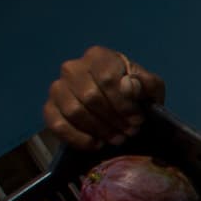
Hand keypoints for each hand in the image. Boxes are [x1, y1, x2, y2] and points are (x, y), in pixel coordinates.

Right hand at [43, 48, 165, 149]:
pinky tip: (97, 144)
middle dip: (114, 119)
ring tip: (118, 139)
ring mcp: (57, 88)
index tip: (138, 120)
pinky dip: (78, 139)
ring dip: (99, 130)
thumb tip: (129, 85)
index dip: (124, 103)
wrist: (116, 105)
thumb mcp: (150, 87)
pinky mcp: (49, 108)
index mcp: (98, 56)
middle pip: (90, 97)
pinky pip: (57, 125)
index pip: (107, 79)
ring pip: (75, 111)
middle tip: (130, 132)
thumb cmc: (134, 93)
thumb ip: (146, 84)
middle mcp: (73, 68)